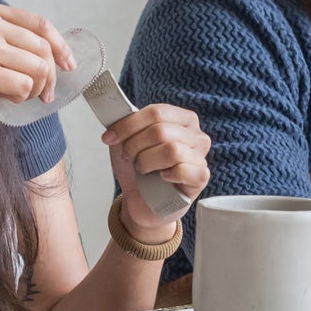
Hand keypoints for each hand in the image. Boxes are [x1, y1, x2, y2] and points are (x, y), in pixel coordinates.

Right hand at [0, 1, 76, 125]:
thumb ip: (9, 36)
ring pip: (38, 67)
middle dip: (50, 75)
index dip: (60, 45)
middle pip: (42, 47)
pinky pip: (25, 84)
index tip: (68, 63)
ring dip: (36, 87)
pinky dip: (22, 96)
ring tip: (19, 94)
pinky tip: (7, 97)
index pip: (39, 23)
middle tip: (45, 93)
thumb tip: (53, 50)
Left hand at [103, 104, 210, 237]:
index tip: (109, 138)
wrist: (140, 198)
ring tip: (142, 169)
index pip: (156, 112)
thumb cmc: (138, 167)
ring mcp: (200, 156)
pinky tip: (162, 178)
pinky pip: (183, 170)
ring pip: (171, 150)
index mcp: (181, 118)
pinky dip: (166, 175)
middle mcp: (196, 134)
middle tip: (129, 158)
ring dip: (146, 162)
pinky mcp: (200, 178)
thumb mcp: (127, 140)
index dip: (128, 125)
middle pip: (160, 131)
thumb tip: (116, 112)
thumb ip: (124, 122)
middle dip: (134, 146)